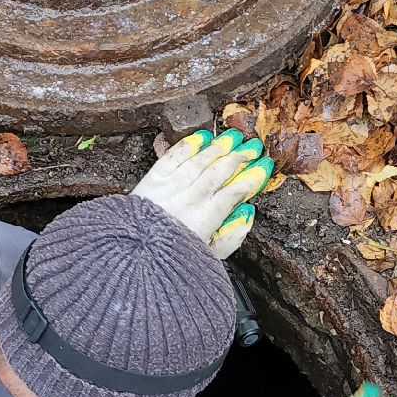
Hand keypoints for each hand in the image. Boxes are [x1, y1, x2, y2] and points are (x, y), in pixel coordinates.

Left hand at [130, 127, 274, 258]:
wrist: (133, 255)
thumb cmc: (172, 258)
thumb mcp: (209, 257)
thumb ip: (232, 236)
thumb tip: (247, 212)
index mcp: (205, 219)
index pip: (234, 191)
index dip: (252, 176)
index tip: (262, 166)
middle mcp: (189, 199)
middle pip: (219, 171)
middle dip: (239, 156)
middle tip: (253, 146)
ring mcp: (170, 187)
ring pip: (199, 161)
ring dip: (218, 147)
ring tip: (233, 138)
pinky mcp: (153, 179)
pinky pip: (173, 156)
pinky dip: (189, 145)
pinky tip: (202, 138)